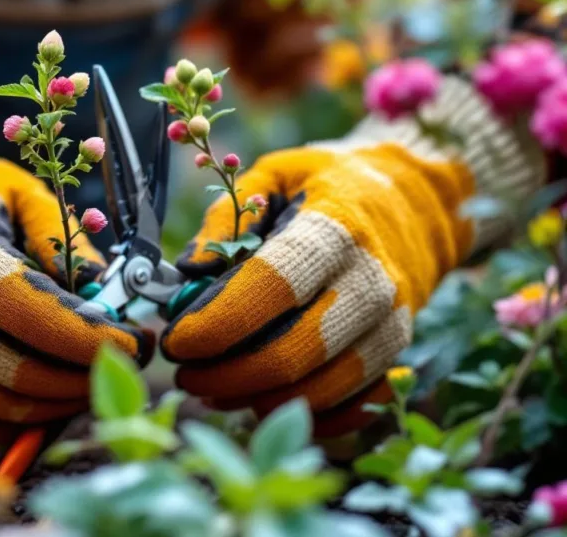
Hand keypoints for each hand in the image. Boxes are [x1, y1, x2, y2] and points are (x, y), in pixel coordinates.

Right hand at [0, 159, 150, 443]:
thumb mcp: (24, 197)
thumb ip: (65, 241)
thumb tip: (105, 297)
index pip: (25, 311)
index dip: (83, 336)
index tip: (131, 341)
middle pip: (19, 373)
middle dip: (86, 377)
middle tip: (128, 363)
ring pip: (7, 410)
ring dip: (66, 403)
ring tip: (98, 377)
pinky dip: (34, 422)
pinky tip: (61, 393)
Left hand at [162, 143, 478, 435]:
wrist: (416, 203)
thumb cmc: (328, 188)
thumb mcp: (275, 174)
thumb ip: (226, 216)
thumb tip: (190, 269)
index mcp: (334, 230)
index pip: (272, 288)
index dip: (217, 323)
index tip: (176, 340)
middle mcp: (370, 283)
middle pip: (290, 354)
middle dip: (224, 374)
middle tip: (184, 372)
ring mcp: (391, 326)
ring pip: (317, 391)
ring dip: (253, 401)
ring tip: (211, 389)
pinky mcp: (397, 357)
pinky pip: (349, 410)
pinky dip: (297, 416)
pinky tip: (259, 401)